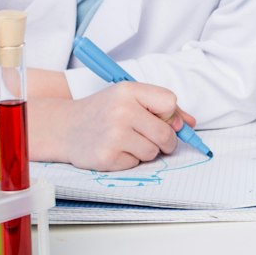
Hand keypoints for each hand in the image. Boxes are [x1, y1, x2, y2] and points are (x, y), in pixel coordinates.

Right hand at [28, 81, 197, 169]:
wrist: (64, 127)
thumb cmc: (102, 111)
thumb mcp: (128, 97)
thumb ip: (161, 107)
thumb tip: (191, 123)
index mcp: (129, 91)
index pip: (170, 102)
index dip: (170, 115)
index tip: (161, 119)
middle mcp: (121, 111)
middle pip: (166, 134)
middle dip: (166, 141)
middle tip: (155, 140)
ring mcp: (114, 135)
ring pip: (153, 151)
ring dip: (146, 151)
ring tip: (126, 141)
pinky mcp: (107, 157)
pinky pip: (136, 163)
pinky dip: (130, 160)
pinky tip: (115, 150)